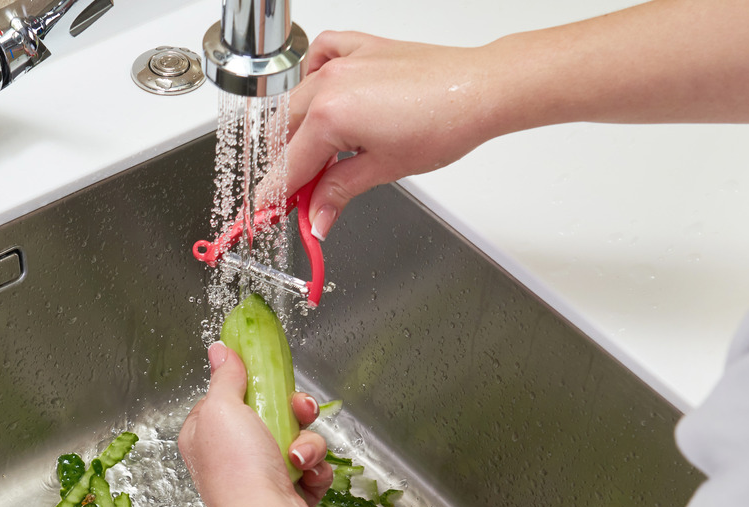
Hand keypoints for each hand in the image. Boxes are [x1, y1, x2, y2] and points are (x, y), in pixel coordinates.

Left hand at [178, 342, 332, 506]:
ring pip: (297, 438)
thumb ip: (225, 377)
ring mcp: (260, 475)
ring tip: (301, 457)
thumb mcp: (222, 408)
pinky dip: (315, 468)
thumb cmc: (237, 468)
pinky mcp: (288, 491)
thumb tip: (219, 350)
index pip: (227, 398)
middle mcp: (229, 456)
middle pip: (269, 414)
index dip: (250, 386)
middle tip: (301, 411)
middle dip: (293, 412)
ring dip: (308, 443)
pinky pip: (311, 465)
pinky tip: (309, 477)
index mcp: (204, 435)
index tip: (268, 378)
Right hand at [286, 32, 501, 238]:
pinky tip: (324, 97)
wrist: (480, 90)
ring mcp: (343, 61)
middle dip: (290, 167)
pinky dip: (313, 76)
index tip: (268, 213)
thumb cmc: (443, 124)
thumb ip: (338, 192)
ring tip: (322, 159)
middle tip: (304, 195)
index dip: (277, 195)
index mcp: (330, 116)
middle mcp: (329, 84)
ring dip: (299, 130)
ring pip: (297, 99)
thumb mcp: (384, 169)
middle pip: (285, 134)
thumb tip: (317, 217)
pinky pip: (320, 55)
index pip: (289, 166)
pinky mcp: (361, 48)